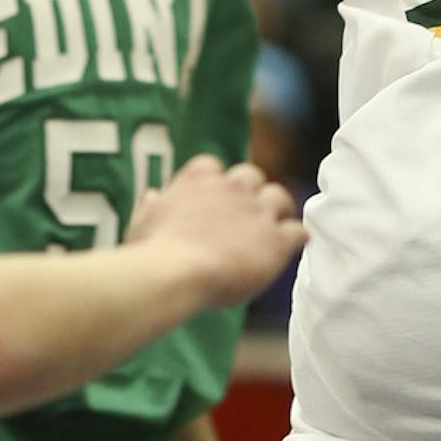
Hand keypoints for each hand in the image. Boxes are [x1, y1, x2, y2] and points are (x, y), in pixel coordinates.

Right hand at [129, 153, 302, 304]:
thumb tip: (153, 195)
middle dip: (251, 193)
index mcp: (199, 177)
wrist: (174, 273)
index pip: (214, 168)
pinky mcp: (276, 240)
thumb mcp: (142, 221)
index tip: (213, 202)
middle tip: (247, 216)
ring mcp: (257, 211)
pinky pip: (298, 231)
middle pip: (252, 177)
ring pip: (280, 198)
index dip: (216, 185)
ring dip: (278, 211)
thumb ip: (151, 205)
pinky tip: (291, 248)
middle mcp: (233, 187)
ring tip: (274, 230)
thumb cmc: (152, 251)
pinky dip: (296, 239)